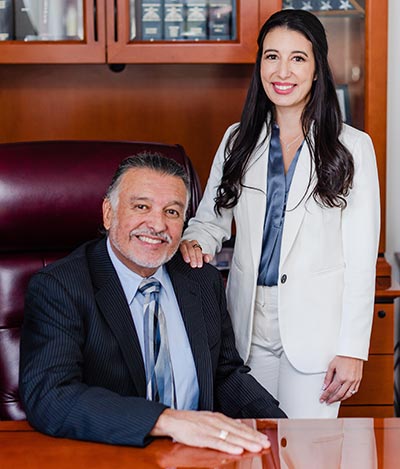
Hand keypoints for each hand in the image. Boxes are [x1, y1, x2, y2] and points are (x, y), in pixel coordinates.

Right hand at [151, 409, 269, 454]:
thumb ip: (224, 424)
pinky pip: (218, 442)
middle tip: (265, 443)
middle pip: (238, 431)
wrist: (173, 420)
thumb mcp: (209, 420)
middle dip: (253, 438)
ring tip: (257, 447)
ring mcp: (210, 429)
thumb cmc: (190, 422)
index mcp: (219, 418)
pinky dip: (229, 446)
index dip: (252, 432)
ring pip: (231, 436)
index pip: (240, 426)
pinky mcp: (202, 437)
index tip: (264, 438)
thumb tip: (239, 426)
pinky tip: (237, 450)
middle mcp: (217, 422)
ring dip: (245, 442)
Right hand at [180, 239, 212, 267]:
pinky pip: (177, 248)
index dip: (199, 258)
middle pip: (191, 248)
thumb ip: (207, 257)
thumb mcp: (201, 257)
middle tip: (194, 265)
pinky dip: (179, 253)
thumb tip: (207, 259)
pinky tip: (179, 258)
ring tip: (188, 261)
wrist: (187, 258)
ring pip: (184, 247)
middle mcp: (187, 243)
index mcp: (195, 244)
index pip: (197, 249)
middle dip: (193, 257)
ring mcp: (181, 245)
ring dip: (186, 254)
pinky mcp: (175, 248)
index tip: (199, 265)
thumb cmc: (194, 257)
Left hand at [320, 356, 363, 404]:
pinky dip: (348, 395)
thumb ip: (328, 377)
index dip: (325, 395)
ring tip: (335, 400)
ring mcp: (354, 381)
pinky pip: (354, 391)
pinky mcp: (359, 380)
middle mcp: (348, 381)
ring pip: (347, 395)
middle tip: (327, 402)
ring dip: (340, 399)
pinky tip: (345, 395)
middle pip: (339, 394)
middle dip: (332, 399)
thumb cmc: (342, 357)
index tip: (322, 399)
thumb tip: (324, 386)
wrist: (353, 352)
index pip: (331, 390)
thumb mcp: (332, 366)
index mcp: (341, 377)